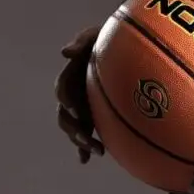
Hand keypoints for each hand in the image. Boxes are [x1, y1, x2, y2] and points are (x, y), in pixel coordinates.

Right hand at [55, 26, 104, 162]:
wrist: (129, 51)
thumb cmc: (112, 38)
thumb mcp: (98, 35)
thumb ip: (82, 41)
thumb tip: (64, 53)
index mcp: (73, 75)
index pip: (63, 89)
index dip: (67, 99)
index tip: (76, 109)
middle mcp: (76, 94)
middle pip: (66, 116)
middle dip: (74, 129)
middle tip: (86, 138)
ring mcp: (85, 107)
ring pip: (76, 129)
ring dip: (82, 141)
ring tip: (98, 151)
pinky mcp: (96, 117)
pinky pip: (88, 134)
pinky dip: (85, 148)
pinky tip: (87, 159)